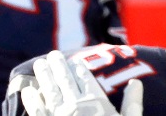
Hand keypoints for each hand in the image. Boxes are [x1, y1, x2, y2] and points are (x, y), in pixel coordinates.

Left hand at [21, 50, 142, 115]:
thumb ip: (132, 104)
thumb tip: (136, 83)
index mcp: (97, 103)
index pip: (84, 77)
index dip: (78, 67)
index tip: (73, 61)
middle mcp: (76, 105)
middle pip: (64, 78)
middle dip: (58, 64)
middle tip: (53, 55)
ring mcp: (59, 114)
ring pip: (49, 88)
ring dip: (44, 74)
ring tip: (40, 63)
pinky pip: (36, 109)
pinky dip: (32, 98)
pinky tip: (29, 90)